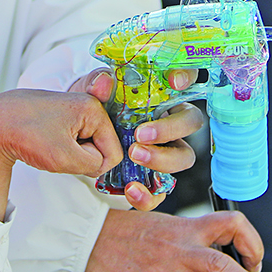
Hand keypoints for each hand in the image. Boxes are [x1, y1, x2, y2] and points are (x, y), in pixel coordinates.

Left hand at [0, 90, 124, 219]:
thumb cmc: (25, 136)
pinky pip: (72, 140)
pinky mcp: (60, 114)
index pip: (113, 152)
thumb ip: (95, 165)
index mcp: (92, 109)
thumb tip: (100, 163)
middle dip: (82, 156)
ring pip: (85, 145)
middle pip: (100, 146)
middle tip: (56, 150)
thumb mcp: (66, 158)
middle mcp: (85, 104)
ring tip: (49, 145)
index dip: (94, 165)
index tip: (68, 156)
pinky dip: (60, 148)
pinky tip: (45, 142)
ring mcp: (72, 108)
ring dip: (70, 153)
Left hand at [68, 67, 200, 208]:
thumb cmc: (96, 107)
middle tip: (140, 135)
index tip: (174, 82)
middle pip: (191, 122)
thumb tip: (104, 82)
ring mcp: (166, 150)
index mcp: (162, 93)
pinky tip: (131, 189)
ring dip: (162, 159)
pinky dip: (149, 195)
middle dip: (170, 129)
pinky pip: (162, 190)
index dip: (186, 76)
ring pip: (183, 157)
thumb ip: (97, 84)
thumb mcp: (91, 92)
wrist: (81, 136)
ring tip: (134, 156)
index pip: (186, 77)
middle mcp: (171, 120)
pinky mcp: (154, 177)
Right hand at [83, 208, 271, 271]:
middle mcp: (180, 253)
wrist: (89, 238)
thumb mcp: (167, 223)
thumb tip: (223, 258)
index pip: (231, 225)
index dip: (250, 242)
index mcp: (188, 230)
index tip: (254, 262)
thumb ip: (194, 239)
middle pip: (223, 267)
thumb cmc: (127, 231)